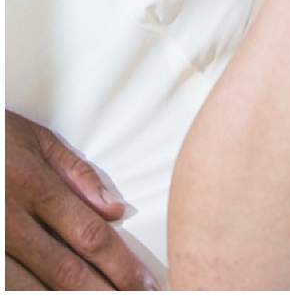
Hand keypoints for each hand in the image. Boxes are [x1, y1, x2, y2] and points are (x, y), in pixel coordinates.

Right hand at [5, 111, 157, 290]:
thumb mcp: (36, 140)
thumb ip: (77, 173)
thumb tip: (114, 209)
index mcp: (35, 186)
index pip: (89, 235)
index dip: (120, 265)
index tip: (145, 285)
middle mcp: (11, 221)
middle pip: (65, 270)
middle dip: (103, 293)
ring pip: (31, 289)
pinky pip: (4, 286)